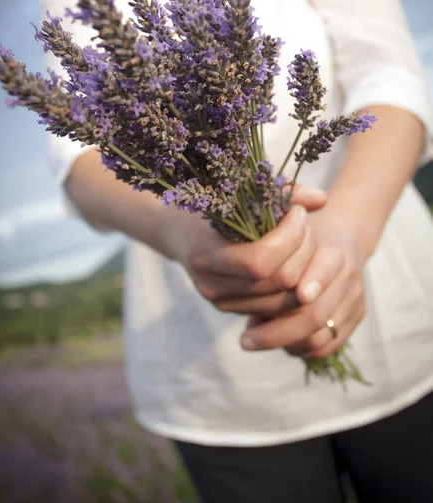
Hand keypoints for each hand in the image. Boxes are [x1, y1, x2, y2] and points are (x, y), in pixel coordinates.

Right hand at [162, 185, 326, 314]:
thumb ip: (282, 191)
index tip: (297, 213)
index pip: (259, 262)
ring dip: (305, 269)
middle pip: (278, 282)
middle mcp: (212, 286)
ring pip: (284, 301)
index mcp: (206, 254)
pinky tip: (296, 259)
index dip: (289, 238)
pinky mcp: (236, 311)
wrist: (180, 232)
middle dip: (302, 250)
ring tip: (302, 241)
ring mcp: (223, 303)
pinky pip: (279, 309)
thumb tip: (321, 199)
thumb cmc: (214, 204)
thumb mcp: (241, 191)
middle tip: (305, 225)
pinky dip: (296, 286)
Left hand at [240, 208, 366, 358]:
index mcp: (331, 251)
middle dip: (276, 332)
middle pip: (315, 315)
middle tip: (245, 339)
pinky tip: (280, 342)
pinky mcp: (358, 313)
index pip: (311, 283)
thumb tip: (246, 298)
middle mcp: (348, 273)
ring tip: (256, 339)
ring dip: (285, 342)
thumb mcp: (276, 238)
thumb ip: (264, 263)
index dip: (284, 303)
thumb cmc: (294, 238)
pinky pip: (328, 345)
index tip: (252, 319)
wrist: (335, 237)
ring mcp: (355, 295)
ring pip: (319, 337)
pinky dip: (300, 347)